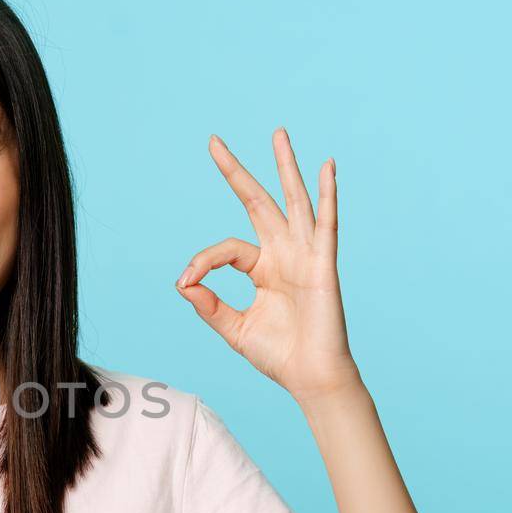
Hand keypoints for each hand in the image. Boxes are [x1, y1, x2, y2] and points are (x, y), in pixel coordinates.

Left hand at [175, 127, 361, 405]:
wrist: (310, 377)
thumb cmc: (279, 355)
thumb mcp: (233, 328)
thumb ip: (209, 305)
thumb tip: (183, 283)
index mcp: (263, 268)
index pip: (226, 248)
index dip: (202, 261)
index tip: (186, 280)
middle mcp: (283, 254)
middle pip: (257, 201)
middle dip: (236, 172)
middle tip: (213, 142)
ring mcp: (305, 255)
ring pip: (293, 201)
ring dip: (285, 167)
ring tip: (277, 134)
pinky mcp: (323, 264)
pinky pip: (326, 223)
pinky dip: (328, 195)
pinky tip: (327, 167)